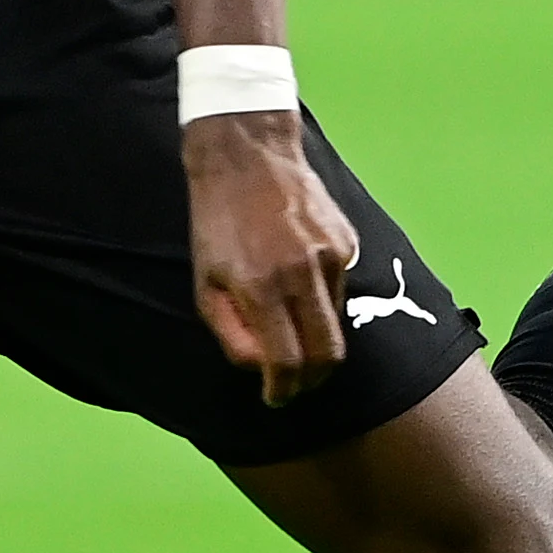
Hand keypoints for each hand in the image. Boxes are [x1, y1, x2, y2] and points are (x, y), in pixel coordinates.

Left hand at [185, 112, 363, 407]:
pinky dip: (321, 299)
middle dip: (312, 380)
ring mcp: (330, 255)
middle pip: (327, 354)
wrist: (247, 156)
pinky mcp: (346, 241)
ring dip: (315, 336)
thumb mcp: (206, 282)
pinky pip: (340, 288)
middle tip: (294, 383)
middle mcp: (302, 272)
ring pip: (336, 322)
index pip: (287, 362)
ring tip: (287, 319)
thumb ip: (232, 332)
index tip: (275, 396)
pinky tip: (296, 275)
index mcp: (261, 285)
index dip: (283, 389)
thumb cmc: (217, 223)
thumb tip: (262, 369)